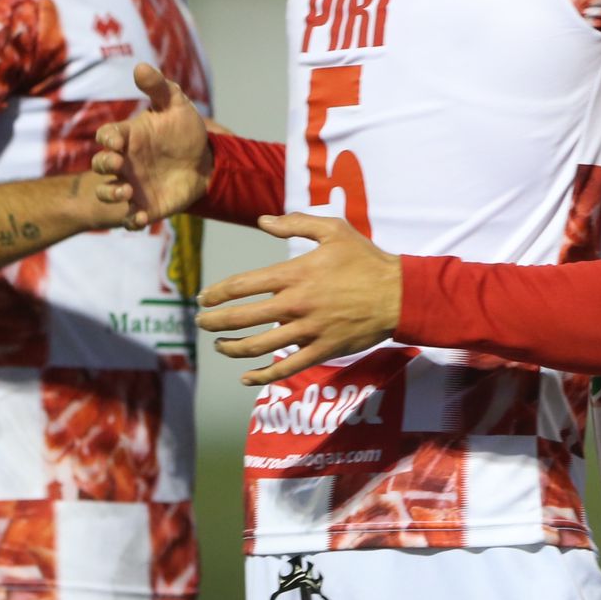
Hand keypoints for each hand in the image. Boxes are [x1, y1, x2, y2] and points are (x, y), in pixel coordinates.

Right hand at [91, 63, 211, 229]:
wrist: (205, 161)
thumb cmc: (184, 131)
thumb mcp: (176, 105)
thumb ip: (159, 88)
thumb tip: (141, 66)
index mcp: (128, 137)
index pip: (107, 136)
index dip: (108, 139)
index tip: (117, 140)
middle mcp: (125, 162)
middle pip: (101, 165)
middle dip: (105, 165)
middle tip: (119, 165)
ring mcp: (132, 185)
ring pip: (107, 192)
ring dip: (110, 194)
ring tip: (125, 193)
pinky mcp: (145, 206)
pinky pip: (131, 217)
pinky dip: (132, 220)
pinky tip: (141, 218)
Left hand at [196, 213, 401, 385]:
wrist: (398, 294)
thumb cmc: (366, 259)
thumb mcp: (334, 230)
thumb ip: (296, 223)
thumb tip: (263, 221)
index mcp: (295, 274)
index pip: (242, 285)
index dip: (216, 293)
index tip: (203, 298)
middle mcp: (295, 304)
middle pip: (241, 318)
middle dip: (214, 322)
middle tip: (202, 323)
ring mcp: (308, 331)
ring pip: (257, 346)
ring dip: (231, 347)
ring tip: (220, 346)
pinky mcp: (321, 350)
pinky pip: (285, 369)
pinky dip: (261, 376)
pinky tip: (246, 378)